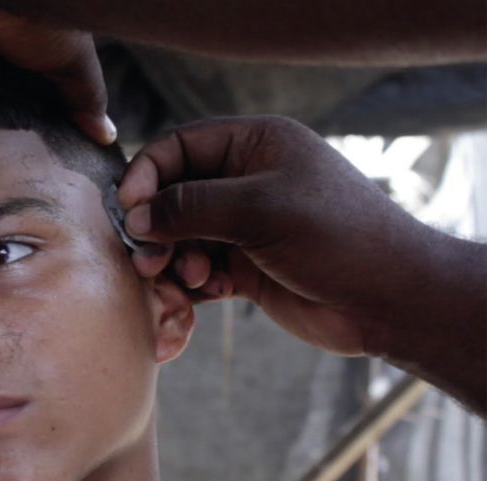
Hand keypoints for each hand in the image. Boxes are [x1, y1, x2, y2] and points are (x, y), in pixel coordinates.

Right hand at [119, 115, 439, 357]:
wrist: (387, 298)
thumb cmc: (335, 237)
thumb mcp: (258, 209)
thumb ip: (190, 207)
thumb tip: (136, 216)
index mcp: (254, 144)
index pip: (178, 147)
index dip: (147, 175)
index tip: (130, 210)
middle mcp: (246, 180)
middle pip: (174, 195)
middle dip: (158, 227)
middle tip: (147, 259)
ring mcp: (246, 225)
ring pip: (182, 236)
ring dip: (176, 259)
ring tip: (191, 277)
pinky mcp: (247, 266)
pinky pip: (200, 268)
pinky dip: (196, 281)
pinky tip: (212, 291)